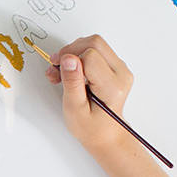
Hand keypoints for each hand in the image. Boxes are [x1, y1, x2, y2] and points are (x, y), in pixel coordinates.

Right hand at [45, 34, 133, 155]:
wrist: (106, 133)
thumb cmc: (91, 127)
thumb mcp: (75, 109)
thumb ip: (72, 82)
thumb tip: (68, 59)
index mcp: (113, 86)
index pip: (90, 56)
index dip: (69, 60)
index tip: (57, 71)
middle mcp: (121, 74)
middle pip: (95, 43)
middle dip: (70, 51)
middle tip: (55, 66)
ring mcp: (120, 68)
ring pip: (94, 43)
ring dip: (73, 53)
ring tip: (60, 72)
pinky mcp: (114, 66)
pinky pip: (96, 50)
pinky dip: (79, 56)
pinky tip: (70, 71)